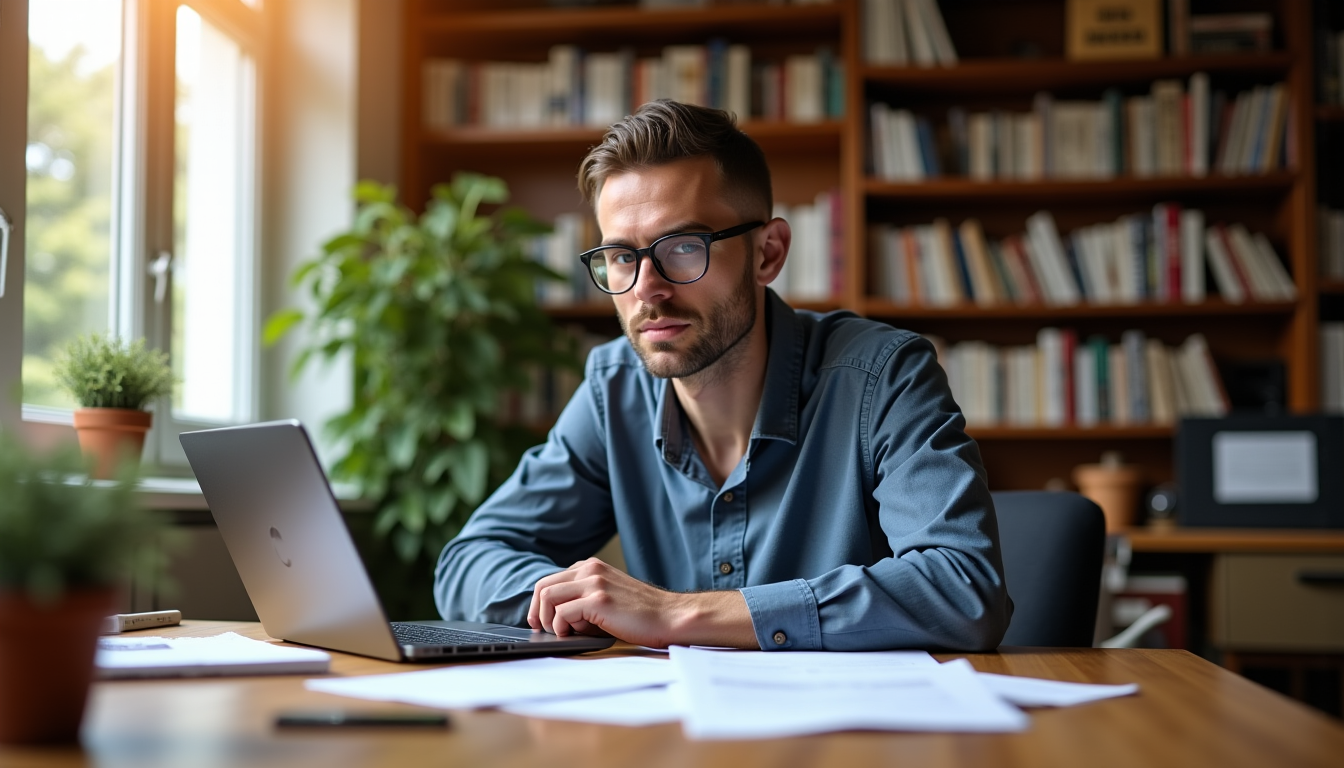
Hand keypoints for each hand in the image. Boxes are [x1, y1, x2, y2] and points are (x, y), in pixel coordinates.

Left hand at [526, 558, 756, 648]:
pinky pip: (562, 613)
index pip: (550, 580)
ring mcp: (594, 583)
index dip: (540, 603)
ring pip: (548, 597)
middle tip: (542, 629)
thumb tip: (555, 616)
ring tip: (562, 633)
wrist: (669, 617)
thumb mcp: (608, 596)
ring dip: (549, 620)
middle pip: (543, 586)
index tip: (541, 620)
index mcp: (591, 567)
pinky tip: (575, 635)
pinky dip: (562, 628)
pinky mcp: (598, 600)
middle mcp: (590, 570)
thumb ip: (584, 597)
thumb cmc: (640, 614)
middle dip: (537, 611)